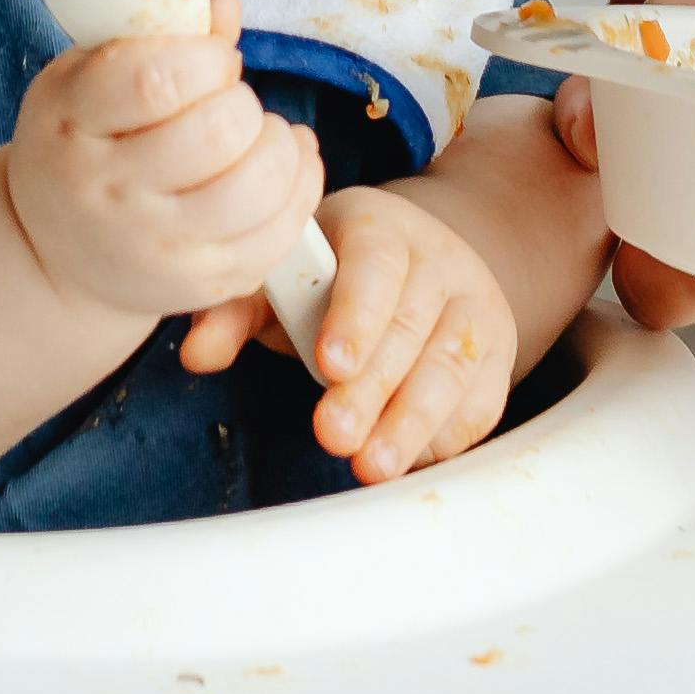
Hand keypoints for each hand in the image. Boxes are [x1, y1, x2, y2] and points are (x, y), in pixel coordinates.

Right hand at [0, 33, 321, 330]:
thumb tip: (225, 7)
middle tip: (232, 103)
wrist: (53, 254)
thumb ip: (157, 38)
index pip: (158, 80)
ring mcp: (154, 247)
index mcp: (74, 124)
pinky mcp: (196, 285)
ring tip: (264, 134)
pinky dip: (300, 190)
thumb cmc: (81, 143)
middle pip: (219, 134)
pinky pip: (276, 236)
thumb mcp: (88, 79)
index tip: (214, 60)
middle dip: (245, 104)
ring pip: (257, 189)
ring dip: (280, 146)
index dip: (208, 58)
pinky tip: (286, 165)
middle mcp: (108, 193)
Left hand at [202, 187, 522, 481]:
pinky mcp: (498, 354)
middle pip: (410, 328)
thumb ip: (236, 313)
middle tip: (333, 436)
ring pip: (452, 367)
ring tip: (371, 466)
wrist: (420, 262)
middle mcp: (438, 261)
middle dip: (372, 390)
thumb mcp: (282, 282)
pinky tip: (409, 460)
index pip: (374, 266)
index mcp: (379, 228)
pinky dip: (445, 436)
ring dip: (412, 422)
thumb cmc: (331, 277)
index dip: (355, 316)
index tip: (329, 365)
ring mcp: (476, 306)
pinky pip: (480, 400)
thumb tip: (196, 354)